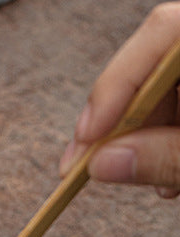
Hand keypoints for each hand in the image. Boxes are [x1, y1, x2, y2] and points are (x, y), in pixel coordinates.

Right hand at [60, 2, 179, 197]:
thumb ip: (166, 157)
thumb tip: (101, 166)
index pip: (164, 31)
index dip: (118, 83)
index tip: (88, 139)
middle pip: (157, 63)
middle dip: (123, 120)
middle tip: (87, 167)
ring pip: (167, 85)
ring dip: (147, 135)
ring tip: (151, 182)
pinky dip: (169, 136)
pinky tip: (171, 175)